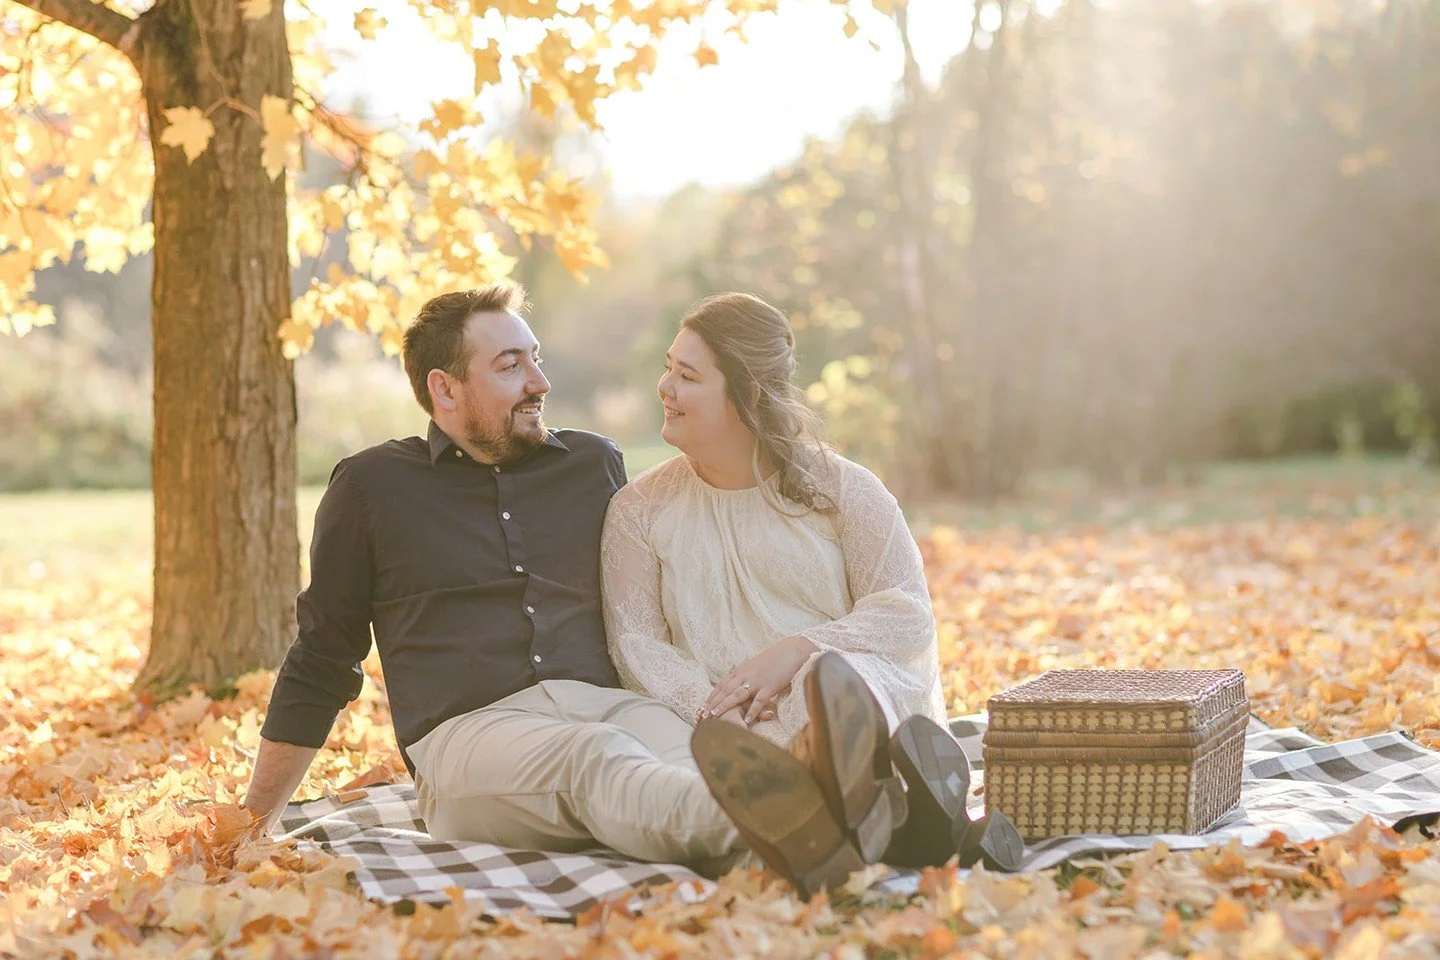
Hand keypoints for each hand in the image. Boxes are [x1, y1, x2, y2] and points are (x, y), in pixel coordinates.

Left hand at [700, 636, 817, 724]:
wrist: (790, 652)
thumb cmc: (772, 661)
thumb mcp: (753, 667)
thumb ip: (743, 676)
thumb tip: (733, 686)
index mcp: (740, 671)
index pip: (721, 685)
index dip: (711, 697)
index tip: (701, 707)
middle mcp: (745, 676)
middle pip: (725, 691)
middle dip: (713, 703)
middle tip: (703, 715)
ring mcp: (757, 681)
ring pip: (737, 695)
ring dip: (725, 706)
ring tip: (716, 716)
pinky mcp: (770, 686)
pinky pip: (759, 700)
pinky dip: (753, 710)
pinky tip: (747, 720)